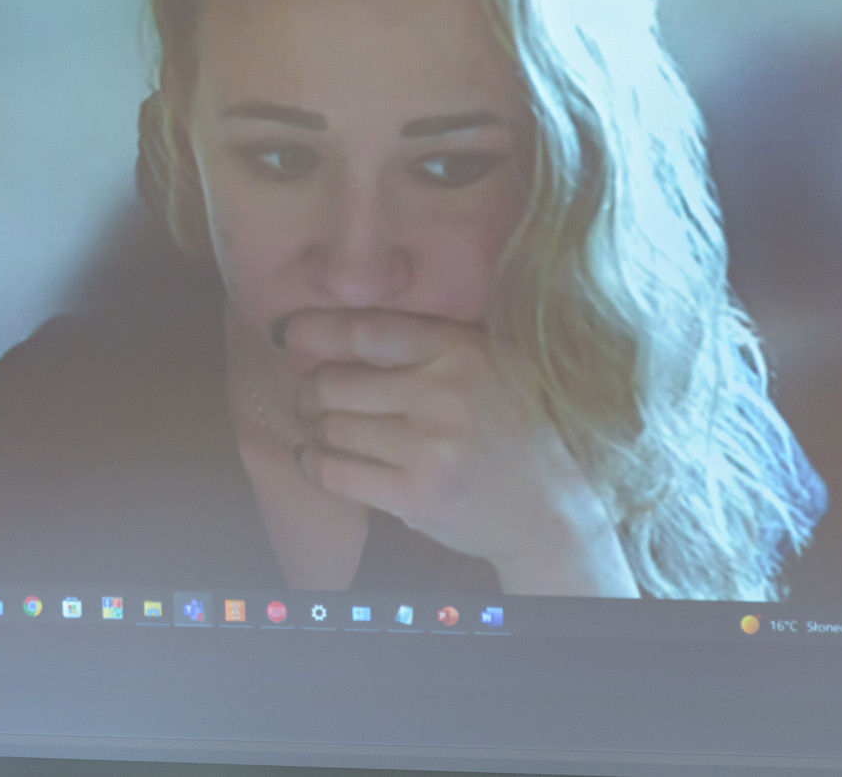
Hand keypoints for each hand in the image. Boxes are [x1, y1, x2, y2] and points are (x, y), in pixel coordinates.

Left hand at [283, 309, 639, 596]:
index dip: (316, 331)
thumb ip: (436, 344)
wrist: (554, 511)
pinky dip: (314, 464)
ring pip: (333, 427)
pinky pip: (337, 473)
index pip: (368, 332)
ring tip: (319, 426)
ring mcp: (427, 448)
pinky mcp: (414, 495)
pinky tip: (313, 458)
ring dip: (315, 427)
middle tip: (310, 394)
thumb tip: (346, 332)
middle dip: (312, 389)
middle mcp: (442, 394)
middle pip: (337, 382)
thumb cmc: (520, 429)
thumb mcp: (496, 365)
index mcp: (461, 351)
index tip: (287, 333)